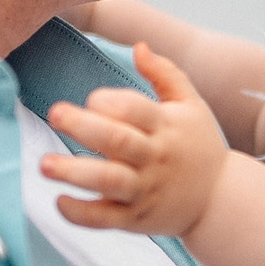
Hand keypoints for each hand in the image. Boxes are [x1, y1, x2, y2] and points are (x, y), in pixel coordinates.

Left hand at [39, 44, 227, 237]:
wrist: (220, 200)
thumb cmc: (199, 146)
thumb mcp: (192, 105)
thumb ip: (165, 73)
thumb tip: (139, 46)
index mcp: (166, 126)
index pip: (136, 109)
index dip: (111, 101)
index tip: (92, 99)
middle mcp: (154, 158)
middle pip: (117, 140)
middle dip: (83, 126)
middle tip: (55, 113)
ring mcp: (144, 190)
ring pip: (107, 181)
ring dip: (74, 173)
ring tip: (44, 164)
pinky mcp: (134, 219)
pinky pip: (104, 219)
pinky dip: (80, 213)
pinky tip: (59, 200)